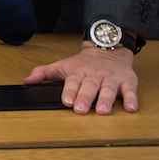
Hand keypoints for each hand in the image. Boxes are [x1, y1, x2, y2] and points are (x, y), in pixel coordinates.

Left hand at [23, 42, 137, 113]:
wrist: (108, 49)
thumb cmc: (83, 62)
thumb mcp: (61, 65)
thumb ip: (43, 74)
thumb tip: (26, 82)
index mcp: (78, 71)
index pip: (72, 82)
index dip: (69, 91)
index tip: (66, 101)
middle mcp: (95, 75)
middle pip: (89, 86)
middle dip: (85, 97)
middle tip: (81, 109)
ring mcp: (111, 78)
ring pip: (109, 89)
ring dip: (106, 100)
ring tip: (103, 111)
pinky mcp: (127, 81)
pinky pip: (130, 91)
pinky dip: (132, 99)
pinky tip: (131, 108)